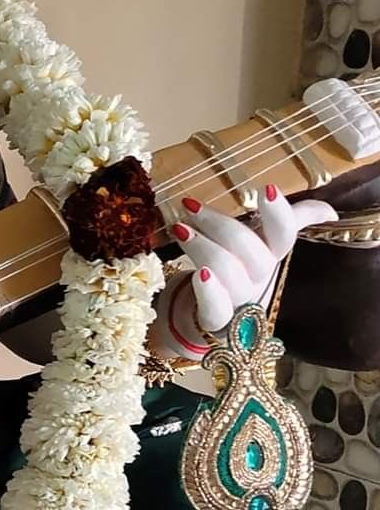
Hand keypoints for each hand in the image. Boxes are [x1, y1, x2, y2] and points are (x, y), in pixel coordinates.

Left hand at [153, 184, 335, 355]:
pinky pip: (216, 307)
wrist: (217, 317)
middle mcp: (259, 277)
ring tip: (180, 228)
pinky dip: (209, 289)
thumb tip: (330, 212)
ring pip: (228, 272)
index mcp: (271, 254)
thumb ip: (291, 221)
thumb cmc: (241, 270)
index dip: (279, 214)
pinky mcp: (217, 320)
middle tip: (190, 206)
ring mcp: (239, 300)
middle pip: (250, 251)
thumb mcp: (263, 243)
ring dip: (202, 247)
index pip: (285, 234)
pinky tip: (199, 274)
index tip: (267, 189)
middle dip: (219, 224)